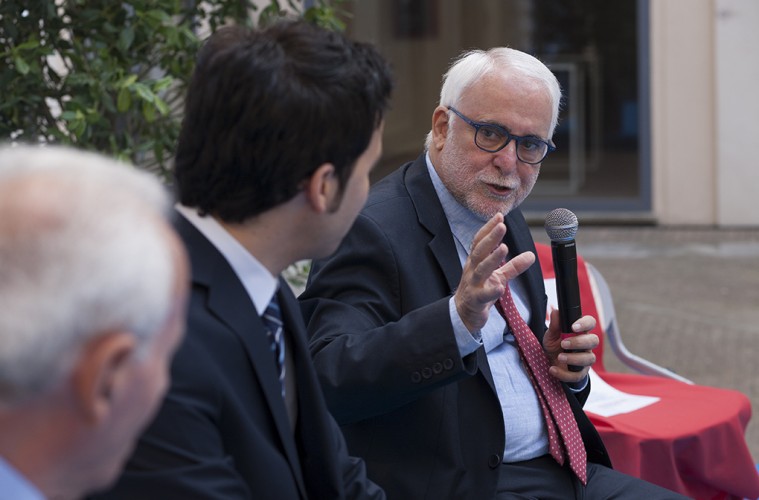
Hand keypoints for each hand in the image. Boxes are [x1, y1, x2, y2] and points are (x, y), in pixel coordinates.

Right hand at [454, 213, 534, 332]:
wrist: (464, 314)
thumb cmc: (479, 291)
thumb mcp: (497, 276)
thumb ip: (513, 266)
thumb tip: (531, 255)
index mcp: (476, 262)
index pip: (480, 241)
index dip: (488, 228)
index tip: (499, 216)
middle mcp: (472, 270)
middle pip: (480, 251)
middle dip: (490, 238)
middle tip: (502, 226)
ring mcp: (473, 285)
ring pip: (481, 270)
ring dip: (492, 258)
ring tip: (504, 248)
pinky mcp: (476, 300)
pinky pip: (483, 295)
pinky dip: (491, 291)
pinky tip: (500, 287)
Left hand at [543, 308, 597, 382]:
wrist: (550, 362)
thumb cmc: (554, 345)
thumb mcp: (551, 335)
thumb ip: (554, 325)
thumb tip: (556, 312)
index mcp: (580, 332)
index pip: (590, 322)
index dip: (585, 323)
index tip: (573, 327)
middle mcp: (586, 345)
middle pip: (594, 340)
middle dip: (579, 342)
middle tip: (564, 344)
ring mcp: (585, 359)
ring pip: (589, 358)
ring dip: (574, 358)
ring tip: (560, 357)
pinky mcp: (581, 373)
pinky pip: (578, 375)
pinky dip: (564, 374)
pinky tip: (553, 369)